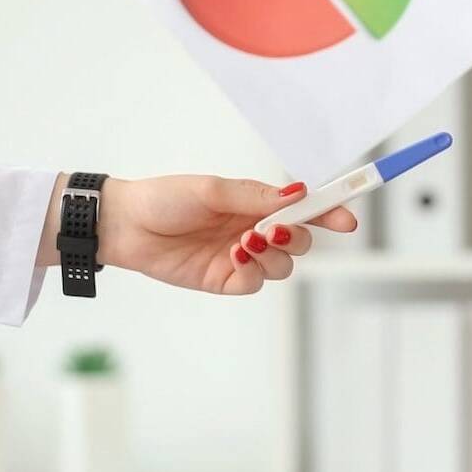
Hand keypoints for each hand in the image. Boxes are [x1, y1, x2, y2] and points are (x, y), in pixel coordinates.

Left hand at [83, 177, 357, 294]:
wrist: (124, 226)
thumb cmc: (164, 199)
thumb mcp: (212, 190)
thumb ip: (256, 197)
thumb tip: (298, 193)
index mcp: (255, 204)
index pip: (303, 209)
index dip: (329, 213)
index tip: (347, 218)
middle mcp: (254, 230)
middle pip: (301, 241)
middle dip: (299, 236)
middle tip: (279, 229)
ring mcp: (241, 257)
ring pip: (283, 265)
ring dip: (274, 254)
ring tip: (247, 241)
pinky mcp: (225, 280)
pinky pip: (255, 282)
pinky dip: (252, 271)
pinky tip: (233, 256)